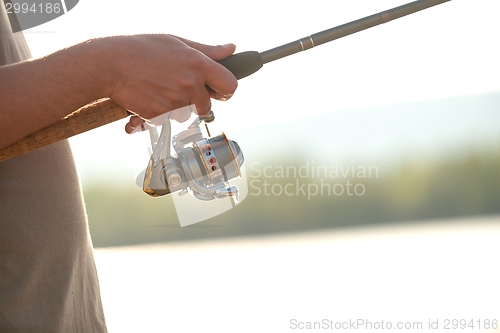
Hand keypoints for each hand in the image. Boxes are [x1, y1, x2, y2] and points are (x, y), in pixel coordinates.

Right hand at [98, 34, 236, 133]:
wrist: (110, 65)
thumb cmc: (141, 49)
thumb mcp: (177, 42)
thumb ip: (208, 50)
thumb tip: (230, 49)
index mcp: (199, 64)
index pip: (230, 86)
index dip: (226, 90)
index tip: (218, 91)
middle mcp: (190, 85)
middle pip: (207, 106)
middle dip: (197, 101)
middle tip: (179, 88)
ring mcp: (175, 102)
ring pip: (186, 114)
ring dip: (176, 106)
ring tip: (159, 88)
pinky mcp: (160, 115)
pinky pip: (166, 120)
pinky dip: (159, 113)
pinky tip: (149, 97)